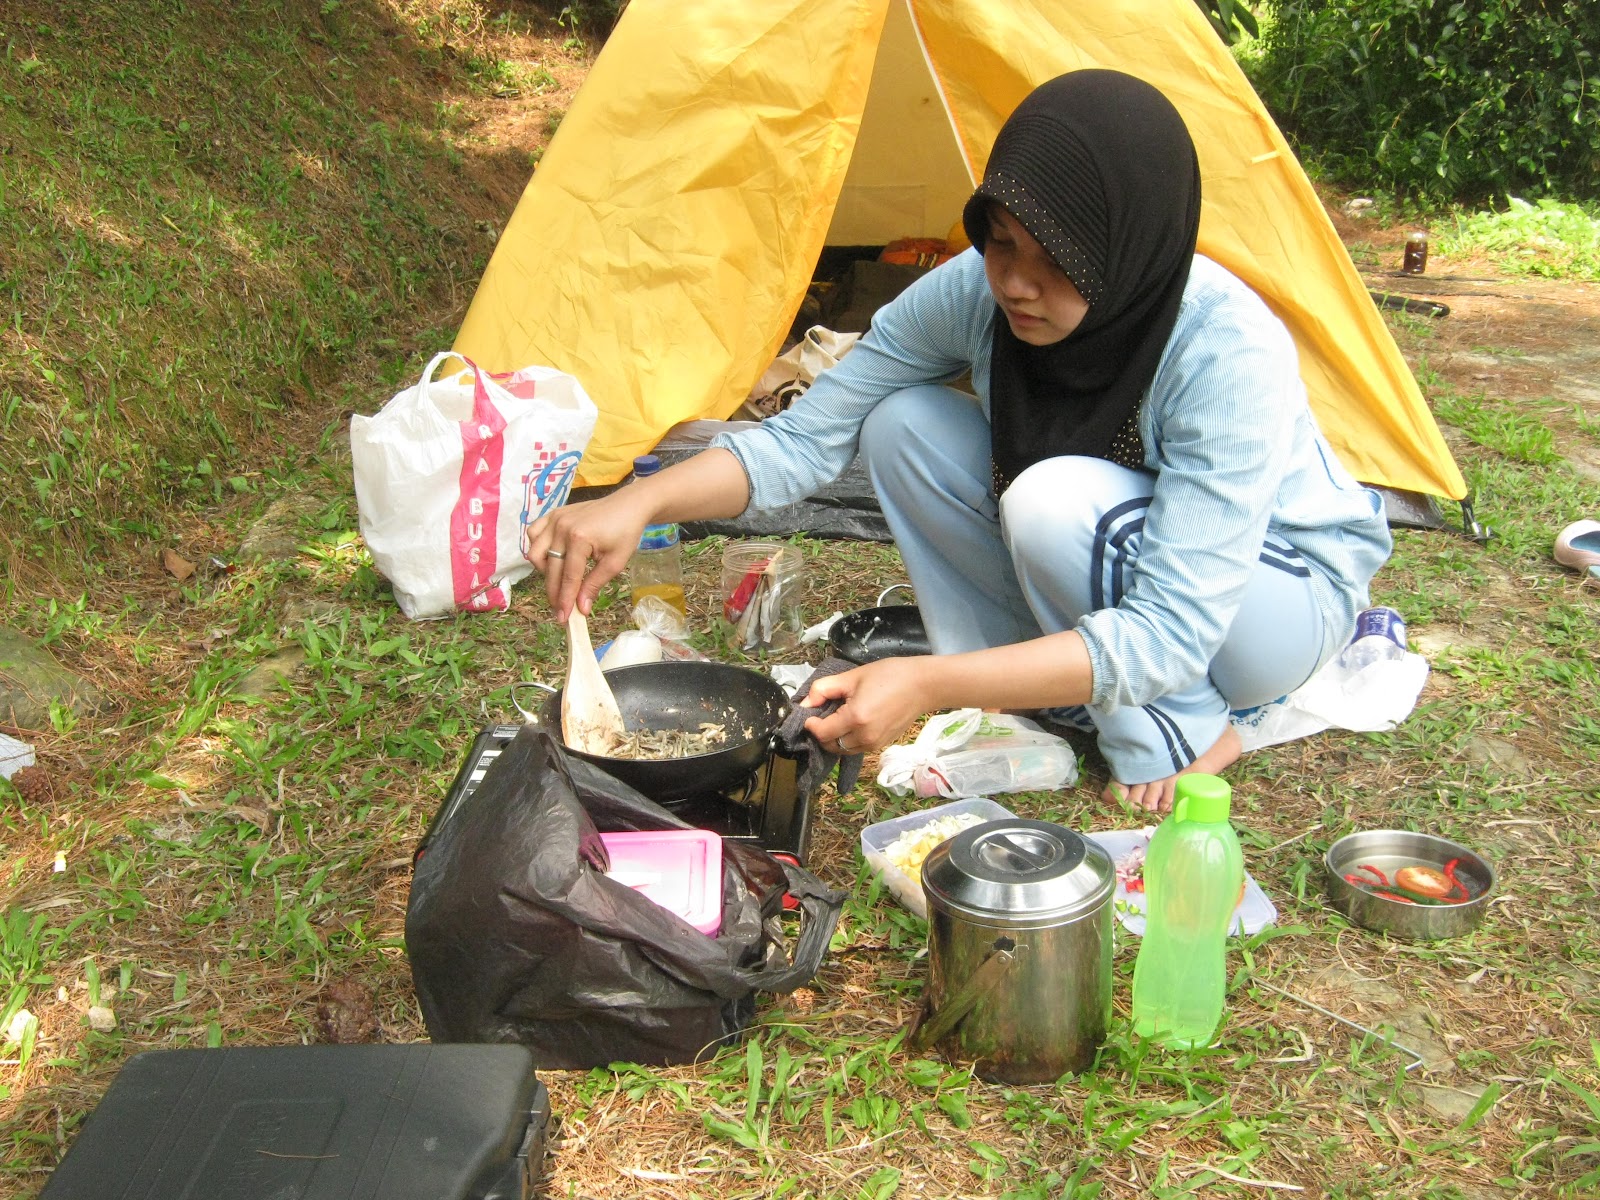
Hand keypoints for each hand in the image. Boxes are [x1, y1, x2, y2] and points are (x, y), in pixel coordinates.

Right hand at [522, 489, 651, 618]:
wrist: (628, 506)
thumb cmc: (625, 532)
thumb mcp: (615, 562)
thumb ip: (594, 584)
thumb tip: (581, 608)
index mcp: (579, 538)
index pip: (568, 577)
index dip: (565, 600)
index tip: (563, 619)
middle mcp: (562, 527)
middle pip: (551, 569)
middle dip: (555, 593)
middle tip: (560, 610)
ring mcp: (555, 519)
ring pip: (535, 552)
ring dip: (544, 571)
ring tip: (560, 580)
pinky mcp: (553, 514)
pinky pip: (534, 534)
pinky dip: (538, 548)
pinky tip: (552, 558)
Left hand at [801, 658, 931, 755]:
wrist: (923, 686)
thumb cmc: (889, 675)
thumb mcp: (852, 677)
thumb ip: (824, 689)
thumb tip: (805, 704)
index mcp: (856, 718)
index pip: (821, 733)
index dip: (811, 724)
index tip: (811, 712)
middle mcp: (864, 737)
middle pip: (830, 745)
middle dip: (821, 732)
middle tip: (823, 713)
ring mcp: (874, 744)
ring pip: (842, 749)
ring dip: (834, 738)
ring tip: (839, 717)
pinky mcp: (881, 745)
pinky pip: (856, 748)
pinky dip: (848, 739)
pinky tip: (853, 722)